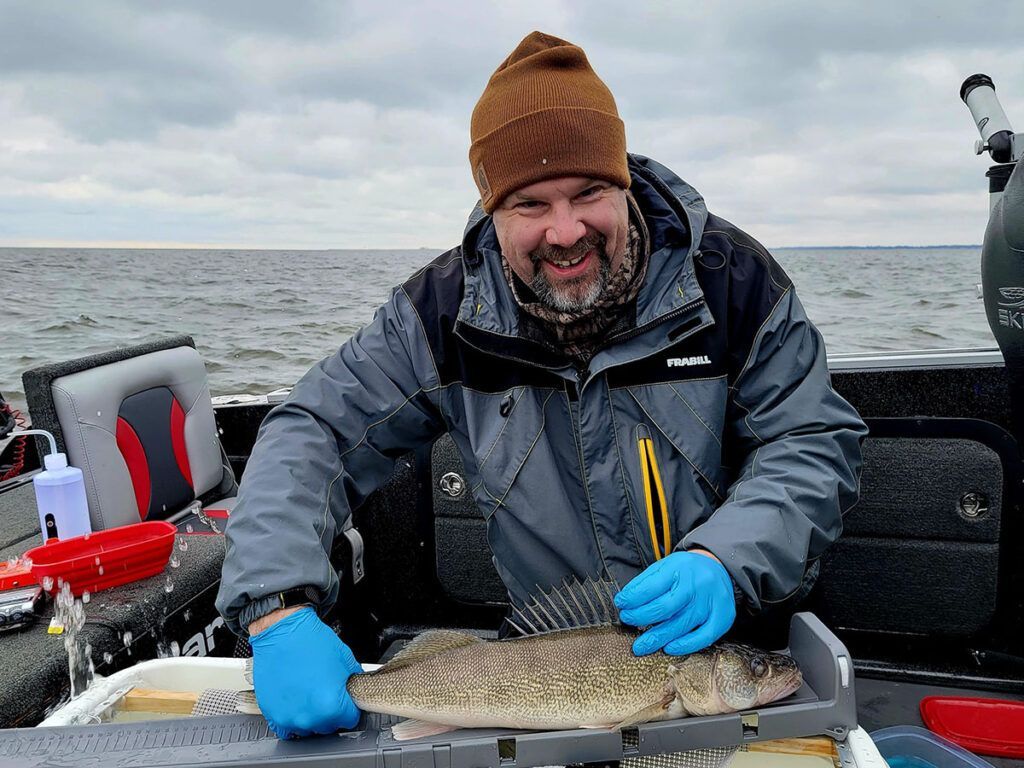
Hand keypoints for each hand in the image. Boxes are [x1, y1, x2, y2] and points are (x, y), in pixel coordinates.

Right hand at [248, 606, 362, 737]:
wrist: (282, 631)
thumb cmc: (311, 641)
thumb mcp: (345, 660)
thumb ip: (352, 684)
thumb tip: (353, 695)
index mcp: (332, 704)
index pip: (350, 720)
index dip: (349, 707)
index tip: (344, 700)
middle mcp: (310, 716)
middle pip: (329, 726)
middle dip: (331, 711)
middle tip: (325, 691)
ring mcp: (289, 717)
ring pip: (308, 729)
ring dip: (310, 716)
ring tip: (308, 693)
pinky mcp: (272, 714)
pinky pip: (286, 729)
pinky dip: (291, 718)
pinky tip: (295, 702)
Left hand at [614, 550, 735, 655]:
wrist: (718, 568)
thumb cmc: (686, 571)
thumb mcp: (665, 567)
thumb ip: (645, 582)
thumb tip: (625, 600)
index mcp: (680, 569)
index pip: (652, 586)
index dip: (633, 598)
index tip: (621, 604)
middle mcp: (697, 586)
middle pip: (665, 608)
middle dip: (641, 617)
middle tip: (627, 621)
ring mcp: (711, 603)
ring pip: (681, 625)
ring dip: (658, 638)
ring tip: (641, 646)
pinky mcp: (722, 618)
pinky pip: (703, 637)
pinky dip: (685, 645)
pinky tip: (669, 648)